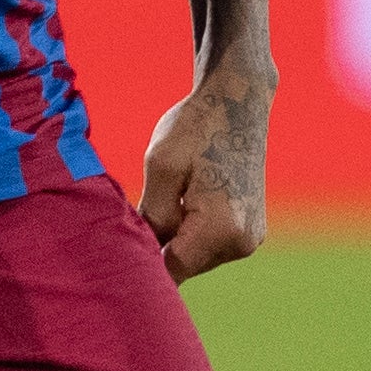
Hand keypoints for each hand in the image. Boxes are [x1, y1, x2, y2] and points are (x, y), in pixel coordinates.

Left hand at [139, 64, 271, 282]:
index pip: (171, 270)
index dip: (142, 263)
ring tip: (172, 196)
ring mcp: (250, 239)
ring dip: (175, 237)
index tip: (120, 250)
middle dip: (159, 246)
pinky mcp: (249, 230)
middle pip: (183, 266)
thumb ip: (152, 219)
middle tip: (144, 209)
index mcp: (223, 229)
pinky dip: (191, 230)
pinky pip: (208, 244)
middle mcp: (242, 242)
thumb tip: (141, 257)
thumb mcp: (161, 168)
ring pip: (194, 256)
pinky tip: (187, 197)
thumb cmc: (196, 127)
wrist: (238, 101)